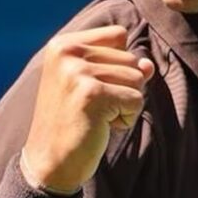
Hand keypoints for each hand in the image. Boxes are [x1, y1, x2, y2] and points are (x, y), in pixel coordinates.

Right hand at [21, 25, 154, 193]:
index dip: (119, 63)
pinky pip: (136, 100)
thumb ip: (122, 68)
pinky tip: (101, 127)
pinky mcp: (93, 95)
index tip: (93, 87)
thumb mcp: (94, 86)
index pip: (119, 35)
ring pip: (137, 78)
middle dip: (123, 87)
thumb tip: (148, 64)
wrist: (49, 162)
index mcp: (63, 45)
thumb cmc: (73, 122)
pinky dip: (126, 118)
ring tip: (96, 117)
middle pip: (132, 58)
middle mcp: (67, 53)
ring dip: (125, 104)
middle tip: (93, 108)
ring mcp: (78, 73)